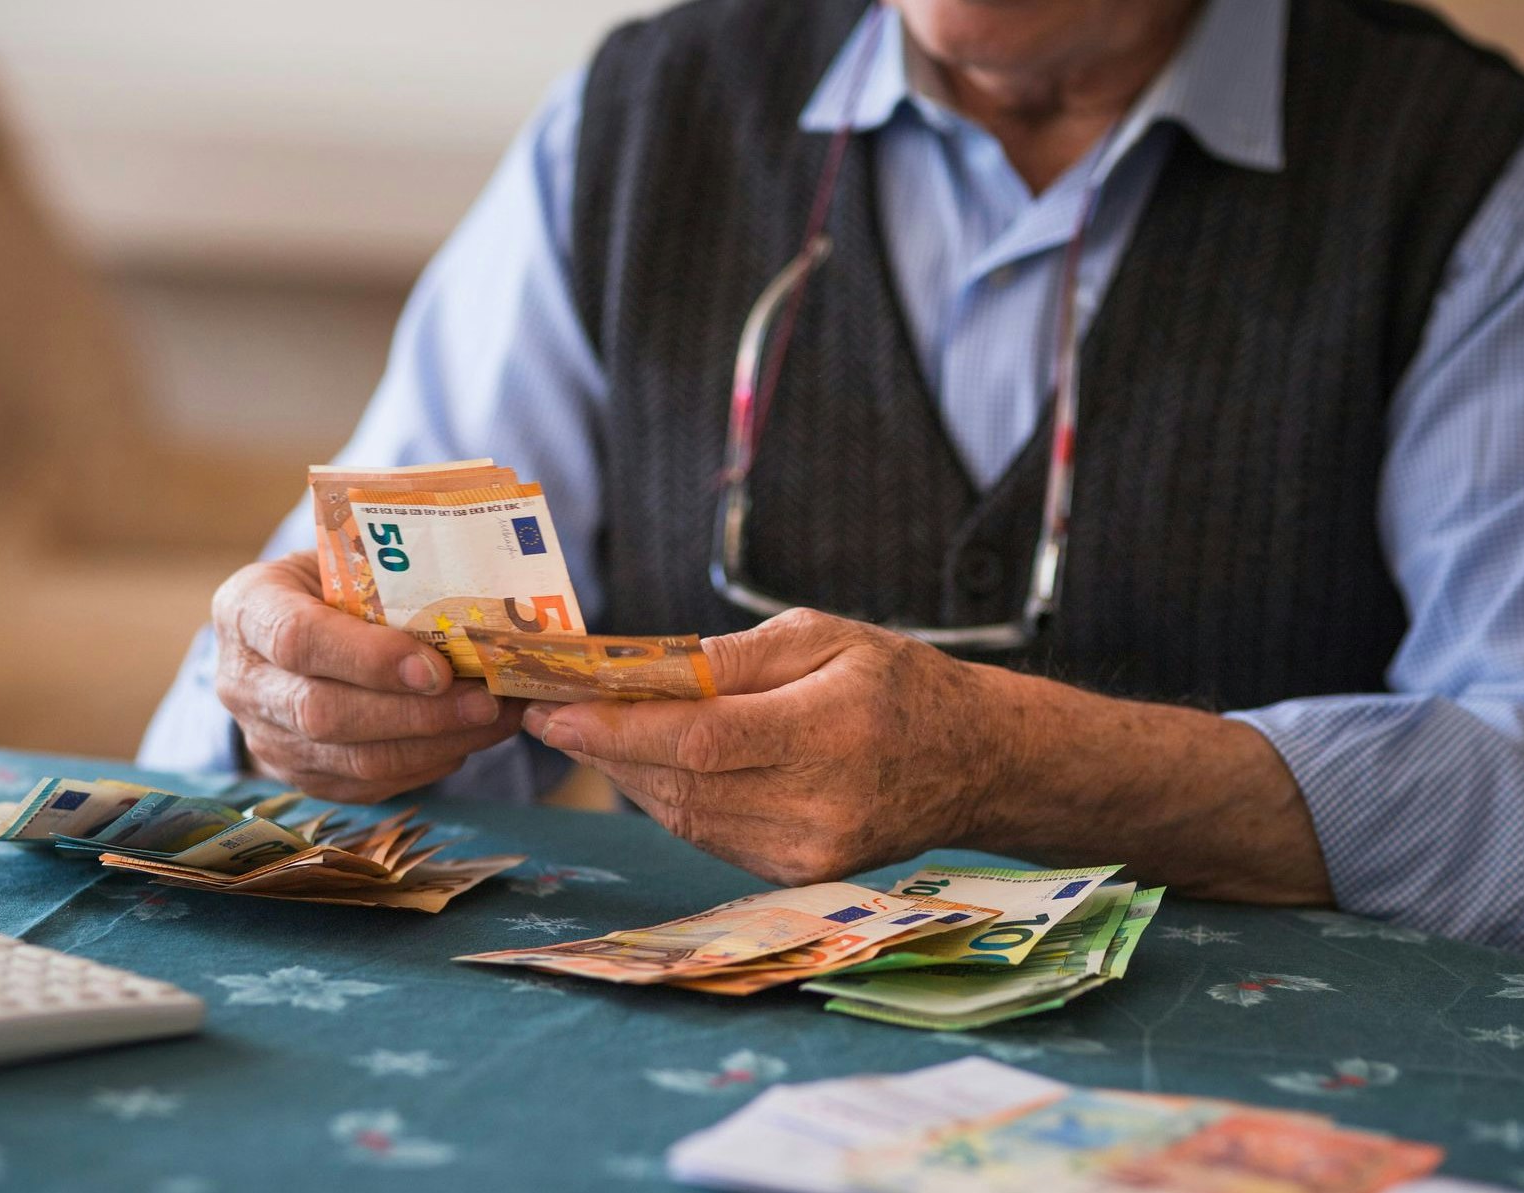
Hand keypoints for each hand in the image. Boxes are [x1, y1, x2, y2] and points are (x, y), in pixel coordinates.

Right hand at [213, 550, 522, 801]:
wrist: (287, 630)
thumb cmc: (326, 582)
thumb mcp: (340, 558)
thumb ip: (387, 578)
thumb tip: (483, 604)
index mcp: (246, 610)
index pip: (296, 639)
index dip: (367, 658)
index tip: (437, 668)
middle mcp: (243, 681)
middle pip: (323, 712)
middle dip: (414, 713)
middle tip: (484, 701)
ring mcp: (266, 737)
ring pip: (351, 760)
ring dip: (432, 745)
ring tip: (491, 720)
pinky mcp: (299, 776)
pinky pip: (365, 786)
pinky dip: (424, 767)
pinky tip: (465, 740)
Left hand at [521, 609, 1005, 885]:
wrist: (973, 761)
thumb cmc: (895, 683)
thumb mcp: (822, 636)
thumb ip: (733, 657)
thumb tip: (647, 668)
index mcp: (832, 731)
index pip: (703, 739)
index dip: (620, 728)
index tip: (555, 708)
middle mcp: (820, 804)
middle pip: (681, 782)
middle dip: (604, 747)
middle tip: (550, 711)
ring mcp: (808, 851)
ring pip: (684, 814)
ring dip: (625, 774)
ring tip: (587, 731)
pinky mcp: (797, 875)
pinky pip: (707, 834)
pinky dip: (667, 797)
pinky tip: (645, 764)